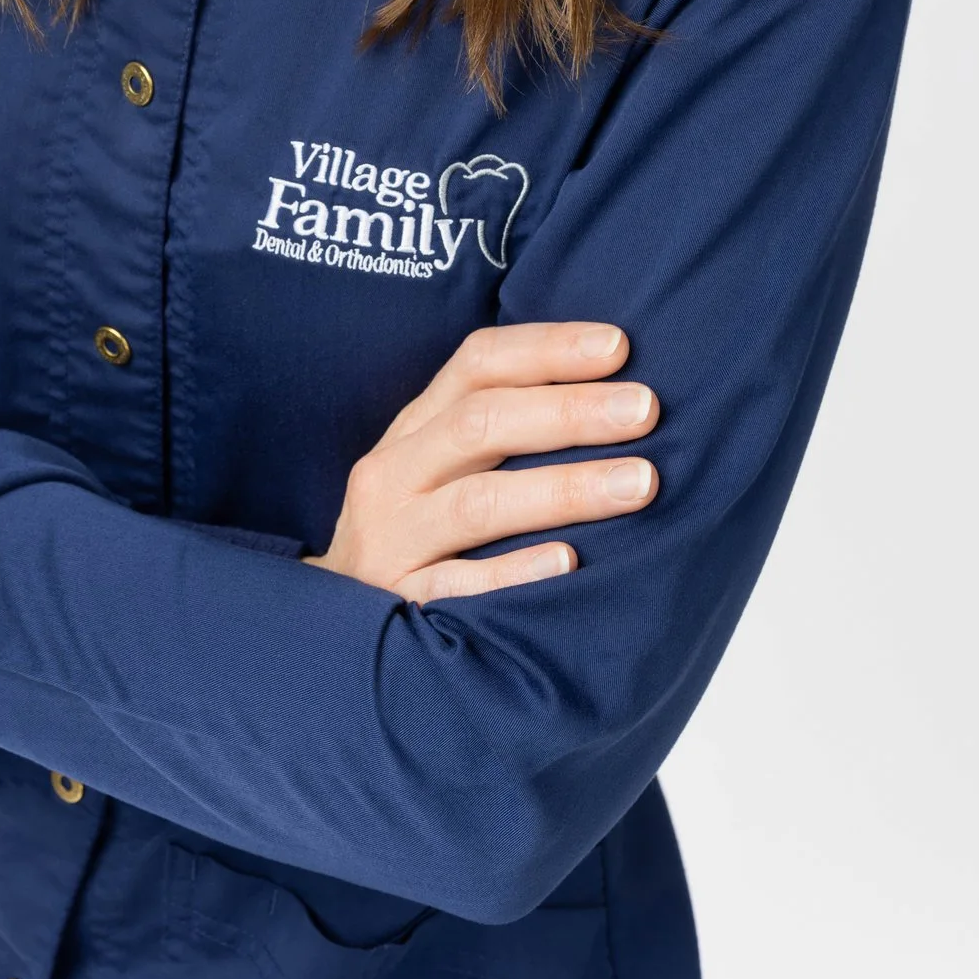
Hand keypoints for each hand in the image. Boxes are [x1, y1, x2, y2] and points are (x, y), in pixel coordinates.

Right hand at [305, 323, 659, 603]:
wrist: (332, 632)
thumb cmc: (419, 536)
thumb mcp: (438, 469)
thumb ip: (500, 431)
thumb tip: (613, 391)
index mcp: (413, 429)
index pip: (477, 365)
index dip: (547, 348)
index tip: (620, 346)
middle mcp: (393, 475)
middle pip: (481, 424)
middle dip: (570, 411)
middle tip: (645, 410)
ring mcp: (390, 541)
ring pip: (479, 503)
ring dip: (564, 488)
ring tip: (640, 483)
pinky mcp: (398, 604)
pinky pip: (459, 586)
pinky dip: (514, 571)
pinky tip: (569, 562)